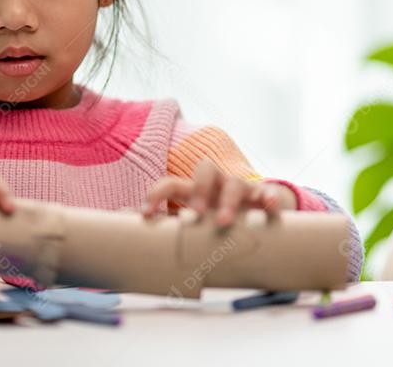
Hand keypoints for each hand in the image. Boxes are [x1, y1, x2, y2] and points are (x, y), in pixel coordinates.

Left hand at [140, 158, 296, 226]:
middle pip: (205, 169)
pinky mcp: (263, 198)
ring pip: (235, 182)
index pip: (172, 183)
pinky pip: (268, 193)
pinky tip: (268, 207)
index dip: (156, 194)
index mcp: (195, 191)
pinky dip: (268, 198)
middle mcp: (217, 185)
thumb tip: (124, 221)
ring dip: (228, 200)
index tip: (146, 215)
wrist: (257, 215)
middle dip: (198, 189)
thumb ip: (166, 224)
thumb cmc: (216, 220)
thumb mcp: (194, 223)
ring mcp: (241, 189)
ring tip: (225, 221)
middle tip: (195, 214)